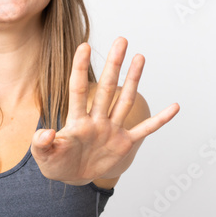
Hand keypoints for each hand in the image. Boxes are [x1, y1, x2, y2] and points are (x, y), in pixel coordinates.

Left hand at [31, 37, 179, 185]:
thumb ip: (41, 144)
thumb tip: (45, 132)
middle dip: (113, 65)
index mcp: (76, 120)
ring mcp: (111, 129)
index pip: (77, 90)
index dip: (80, 68)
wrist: (72, 176)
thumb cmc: (56, 163)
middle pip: (106, 88)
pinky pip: (145, 129)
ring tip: (139, 56)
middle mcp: (96, 120)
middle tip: (121, 40)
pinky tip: (174, 106)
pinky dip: (160, 120)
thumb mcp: (43, 155)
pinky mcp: (123, 143)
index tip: (84, 46)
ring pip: (124, 100)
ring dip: (133, 79)